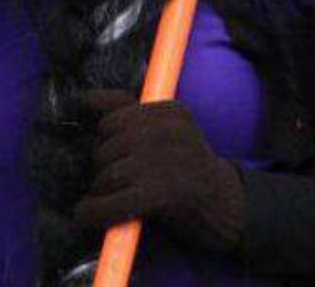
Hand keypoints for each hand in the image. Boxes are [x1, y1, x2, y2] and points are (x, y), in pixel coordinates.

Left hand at [73, 90, 244, 254]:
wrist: (228, 209)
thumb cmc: (187, 170)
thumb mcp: (166, 131)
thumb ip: (127, 111)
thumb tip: (86, 98)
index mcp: (171, 111)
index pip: (115, 119)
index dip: (106, 142)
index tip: (116, 158)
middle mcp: (171, 131)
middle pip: (108, 145)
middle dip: (102, 168)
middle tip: (112, 185)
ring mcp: (169, 162)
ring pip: (108, 174)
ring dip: (99, 193)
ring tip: (107, 202)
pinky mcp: (165, 194)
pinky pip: (114, 202)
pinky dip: (94, 212)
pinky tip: (87, 216)